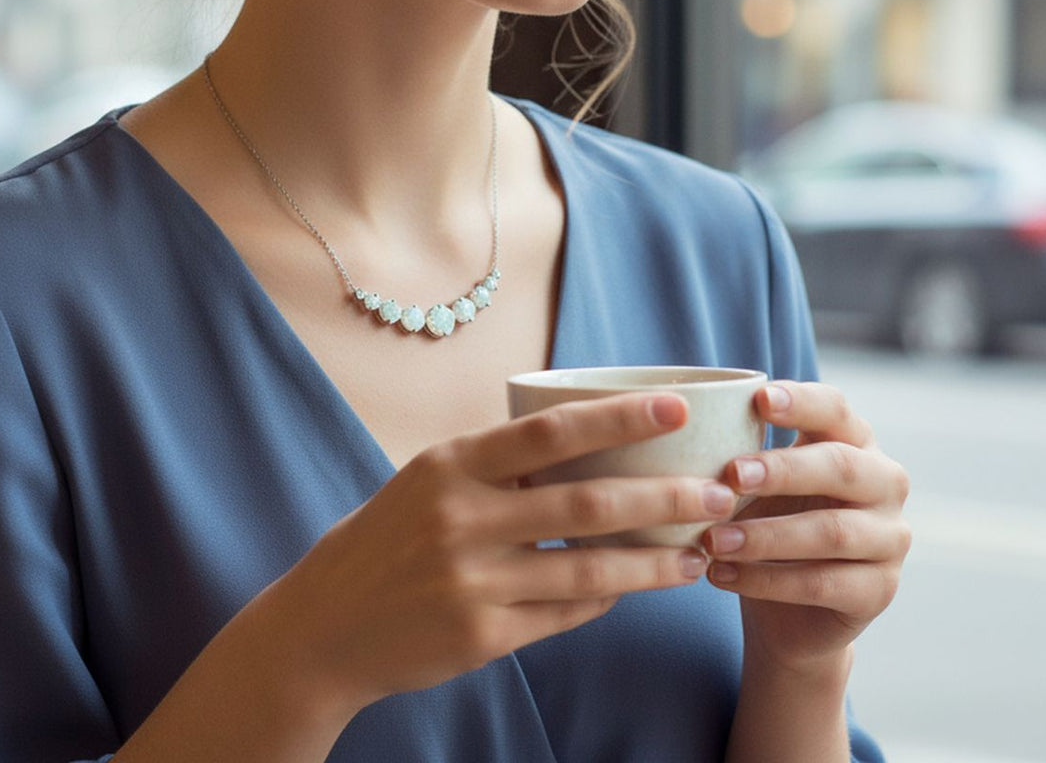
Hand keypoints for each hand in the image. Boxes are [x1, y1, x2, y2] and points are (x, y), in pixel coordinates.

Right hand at [262, 391, 737, 711]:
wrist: (326, 623)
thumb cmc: (390, 537)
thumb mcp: (431, 481)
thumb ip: (499, 465)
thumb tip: (589, 444)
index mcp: (452, 464)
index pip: (550, 432)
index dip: (619, 418)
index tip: (679, 409)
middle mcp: (461, 518)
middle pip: (586, 502)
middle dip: (664, 497)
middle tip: (719, 493)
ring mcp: (471, 581)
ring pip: (588, 568)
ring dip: (653, 562)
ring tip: (699, 554)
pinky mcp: (481, 637)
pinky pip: (563, 614)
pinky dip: (605, 599)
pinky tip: (637, 587)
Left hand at [702, 380, 910, 674]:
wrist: (791, 611)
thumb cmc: (768, 520)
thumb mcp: (757, 482)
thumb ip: (739, 453)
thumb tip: (680, 427)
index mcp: (855, 440)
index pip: (836, 409)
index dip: (801, 402)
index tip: (758, 399)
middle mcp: (885, 484)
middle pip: (841, 467)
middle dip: (782, 470)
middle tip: (731, 475)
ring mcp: (890, 539)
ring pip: (832, 532)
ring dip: (765, 536)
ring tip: (712, 540)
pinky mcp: (880, 591)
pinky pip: (823, 584)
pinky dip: (767, 580)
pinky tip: (721, 573)